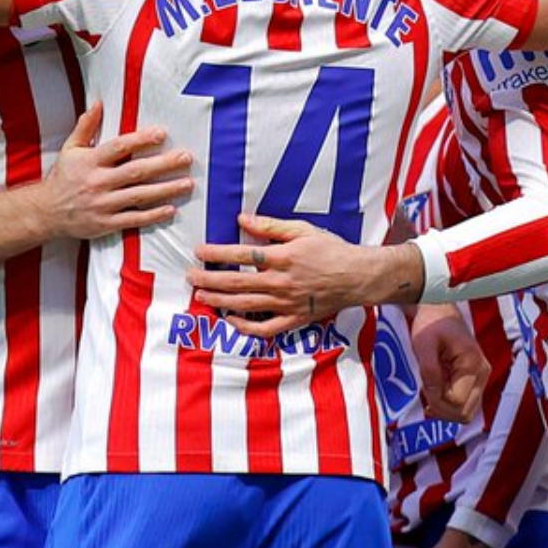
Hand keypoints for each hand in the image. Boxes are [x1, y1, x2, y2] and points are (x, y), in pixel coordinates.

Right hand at [39, 103, 193, 239]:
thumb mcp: (70, 149)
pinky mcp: (105, 223)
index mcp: (90, 161)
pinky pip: (133, 219)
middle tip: (185, 158)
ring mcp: (102, 204)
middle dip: (164, 164)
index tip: (161, 134)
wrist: (45, 212)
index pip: (119, 147)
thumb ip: (85, 127)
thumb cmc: (62, 178)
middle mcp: (98, 182)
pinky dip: (152, 215)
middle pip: (136, 171)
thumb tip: (98, 104)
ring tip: (187, 183)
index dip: (141, 140)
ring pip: (139, 195)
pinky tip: (170, 209)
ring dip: (165, 189)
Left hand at [190, 214, 423, 337]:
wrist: (358, 277)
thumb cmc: (331, 249)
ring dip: (219, 301)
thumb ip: (271, 226)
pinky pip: (265, 328)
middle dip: (210, 279)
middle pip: (237, 282)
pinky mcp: (294, 319)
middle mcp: (281, 282)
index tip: (198, 250)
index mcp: (283, 257)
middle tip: (190, 276)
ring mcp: (287, 303)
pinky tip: (230, 319)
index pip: (242, 254)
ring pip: (245, 305)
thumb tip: (242, 219)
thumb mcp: (303, 230)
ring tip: (200, 295)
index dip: (217, 253)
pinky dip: (245, 326)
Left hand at [411, 307, 486, 422]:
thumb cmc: (433, 323)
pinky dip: (447, 405)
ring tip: (429, 392)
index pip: (456, 401)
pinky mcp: (474, 381)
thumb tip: (433, 396)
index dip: (435, 400)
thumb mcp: (424, 344)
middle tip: (425, 393)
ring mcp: (480, 378)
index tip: (423, 388)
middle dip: (440, 409)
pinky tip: (434, 393)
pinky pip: (463, 405)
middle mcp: (482, 374)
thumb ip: (429, 371)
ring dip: (444, 409)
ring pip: (464, 413)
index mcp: (473, 364)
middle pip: (464, 413)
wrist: (440, 311)